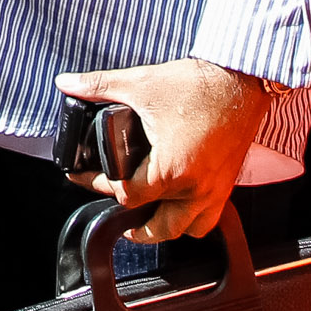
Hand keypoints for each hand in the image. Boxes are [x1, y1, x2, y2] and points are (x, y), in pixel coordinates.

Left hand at [54, 59, 270, 243]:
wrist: (243, 79)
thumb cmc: (198, 84)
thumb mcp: (141, 83)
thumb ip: (98, 86)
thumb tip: (67, 83)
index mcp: (170, 170)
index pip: (126, 197)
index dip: (98, 186)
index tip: (83, 176)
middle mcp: (195, 189)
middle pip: (157, 227)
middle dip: (133, 224)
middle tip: (116, 207)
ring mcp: (215, 190)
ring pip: (188, 230)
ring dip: (166, 228)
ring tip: (148, 217)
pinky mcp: (228, 183)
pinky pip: (211, 218)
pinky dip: (194, 219)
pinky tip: (181, 204)